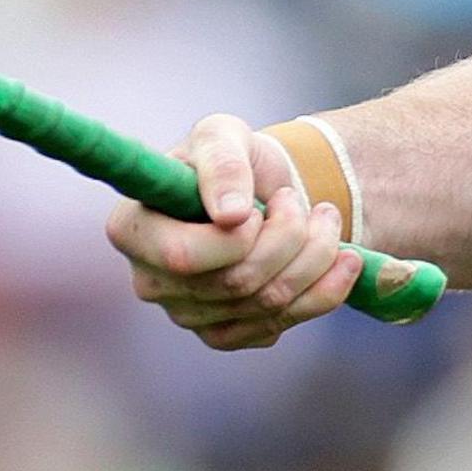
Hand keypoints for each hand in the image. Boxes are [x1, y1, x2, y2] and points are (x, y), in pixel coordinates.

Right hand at [106, 114, 363, 350]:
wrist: (261, 191)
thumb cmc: (231, 159)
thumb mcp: (224, 136)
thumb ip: (223, 162)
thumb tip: (230, 213)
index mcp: (131, 230)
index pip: (184, 257)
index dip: (239, 235)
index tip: (262, 204)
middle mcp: (150, 281)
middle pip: (235, 283)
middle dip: (290, 238)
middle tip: (306, 204)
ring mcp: (186, 315)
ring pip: (267, 304)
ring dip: (315, 257)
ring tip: (326, 219)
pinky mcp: (224, 334)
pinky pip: (281, 324)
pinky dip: (325, 290)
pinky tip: (339, 261)